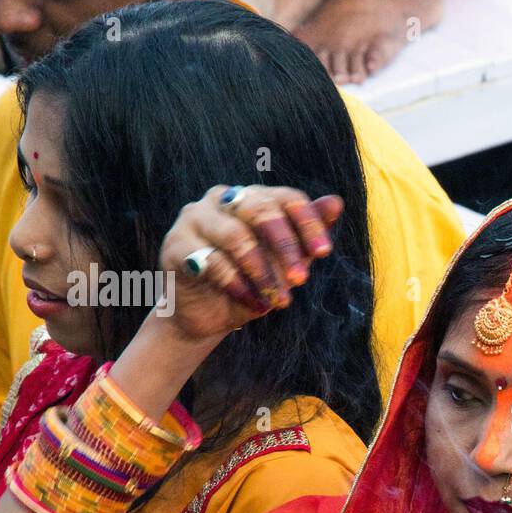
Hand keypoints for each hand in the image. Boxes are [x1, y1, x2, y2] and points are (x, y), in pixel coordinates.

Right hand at [157, 185, 343, 342]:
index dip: (308, 223)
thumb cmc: (251, 282)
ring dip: (262, 273)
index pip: (286, 198)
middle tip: (301, 281)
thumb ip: (306, 233)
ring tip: (278, 301)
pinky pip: (211, 262)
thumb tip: (336, 202)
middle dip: (285, 247)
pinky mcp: (175, 244)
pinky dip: (237, 285)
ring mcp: (195, 218)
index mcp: (252, 197)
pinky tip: (252, 302)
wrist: (209, 314)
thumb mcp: (285, 262)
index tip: (324, 253)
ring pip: (235, 237)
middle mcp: (223, 199)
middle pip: (260, 210)